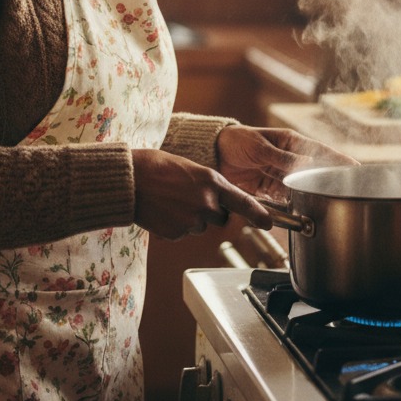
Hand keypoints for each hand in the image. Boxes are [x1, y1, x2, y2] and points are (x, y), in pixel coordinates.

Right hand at [131, 148, 273, 239]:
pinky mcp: (176, 234)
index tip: (270, 223)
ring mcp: (192, 221)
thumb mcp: (192, 168)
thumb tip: (216, 200)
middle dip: (210, 212)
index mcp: (212, 182)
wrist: (130, 179)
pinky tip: (163, 211)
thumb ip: (208, 185)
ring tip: (171, 201)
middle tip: (189, 198)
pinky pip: (182, 233)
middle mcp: (206, 203)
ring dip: (190, 218)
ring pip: (199, 226)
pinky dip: (175, 225)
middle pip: (220, 218)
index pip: (243, 202)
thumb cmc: (157, 167)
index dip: (259, 214)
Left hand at [216, 125, 356, 203]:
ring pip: (302, 190)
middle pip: (314, 174)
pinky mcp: (269, 191)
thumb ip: (284, 158)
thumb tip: (307, 163)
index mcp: (291, 143)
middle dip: (327, 183)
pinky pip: (284, 202)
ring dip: (309, 198)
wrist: (213, 152)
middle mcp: (289, 161)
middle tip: (343, 192)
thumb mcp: (261, 146)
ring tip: (322, 206)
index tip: (356, 168)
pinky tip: (299, 214)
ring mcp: (280, 176)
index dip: (339, 161)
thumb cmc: (237, 140)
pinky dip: (291, 209)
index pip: (320, 152)